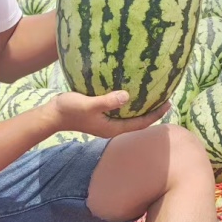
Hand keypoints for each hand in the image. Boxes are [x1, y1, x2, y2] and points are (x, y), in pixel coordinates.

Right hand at [47, 90, 169, 138]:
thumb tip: (127, 96)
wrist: (53, 114)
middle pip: (138, 122)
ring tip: (154, 97)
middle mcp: (112, 127)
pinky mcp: (102, 115)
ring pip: (130, 117)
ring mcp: (107, 122)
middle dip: (152, 112)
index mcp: (112, 128)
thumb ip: (107, 101)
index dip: (155, 115)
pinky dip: (130, 104)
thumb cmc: (70, 110)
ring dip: (142, 108)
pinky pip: (122, 111)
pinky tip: (133, 93)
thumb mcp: (89, 104)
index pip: (140, 124)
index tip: (167, 104)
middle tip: (166, 100)